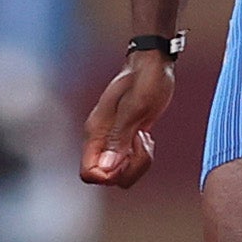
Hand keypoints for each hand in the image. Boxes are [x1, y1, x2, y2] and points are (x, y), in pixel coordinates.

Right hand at [80, 49, 175, 187]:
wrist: (152, 63)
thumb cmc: (145, 79)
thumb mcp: (137, 106)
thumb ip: (119, 138)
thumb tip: (107, 168)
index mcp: (97, 132)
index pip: (89, 172)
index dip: (109, 175)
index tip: (127, 155)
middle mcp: (100, 140)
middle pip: (107, 178)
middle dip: (130, 167)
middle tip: (140, 140)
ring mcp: (112, 141)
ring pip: (120, 173)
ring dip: (137, 162)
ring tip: (144, 136)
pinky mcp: (124, 140)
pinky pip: (129, 163)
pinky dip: (140, 157)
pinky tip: (145, 136)